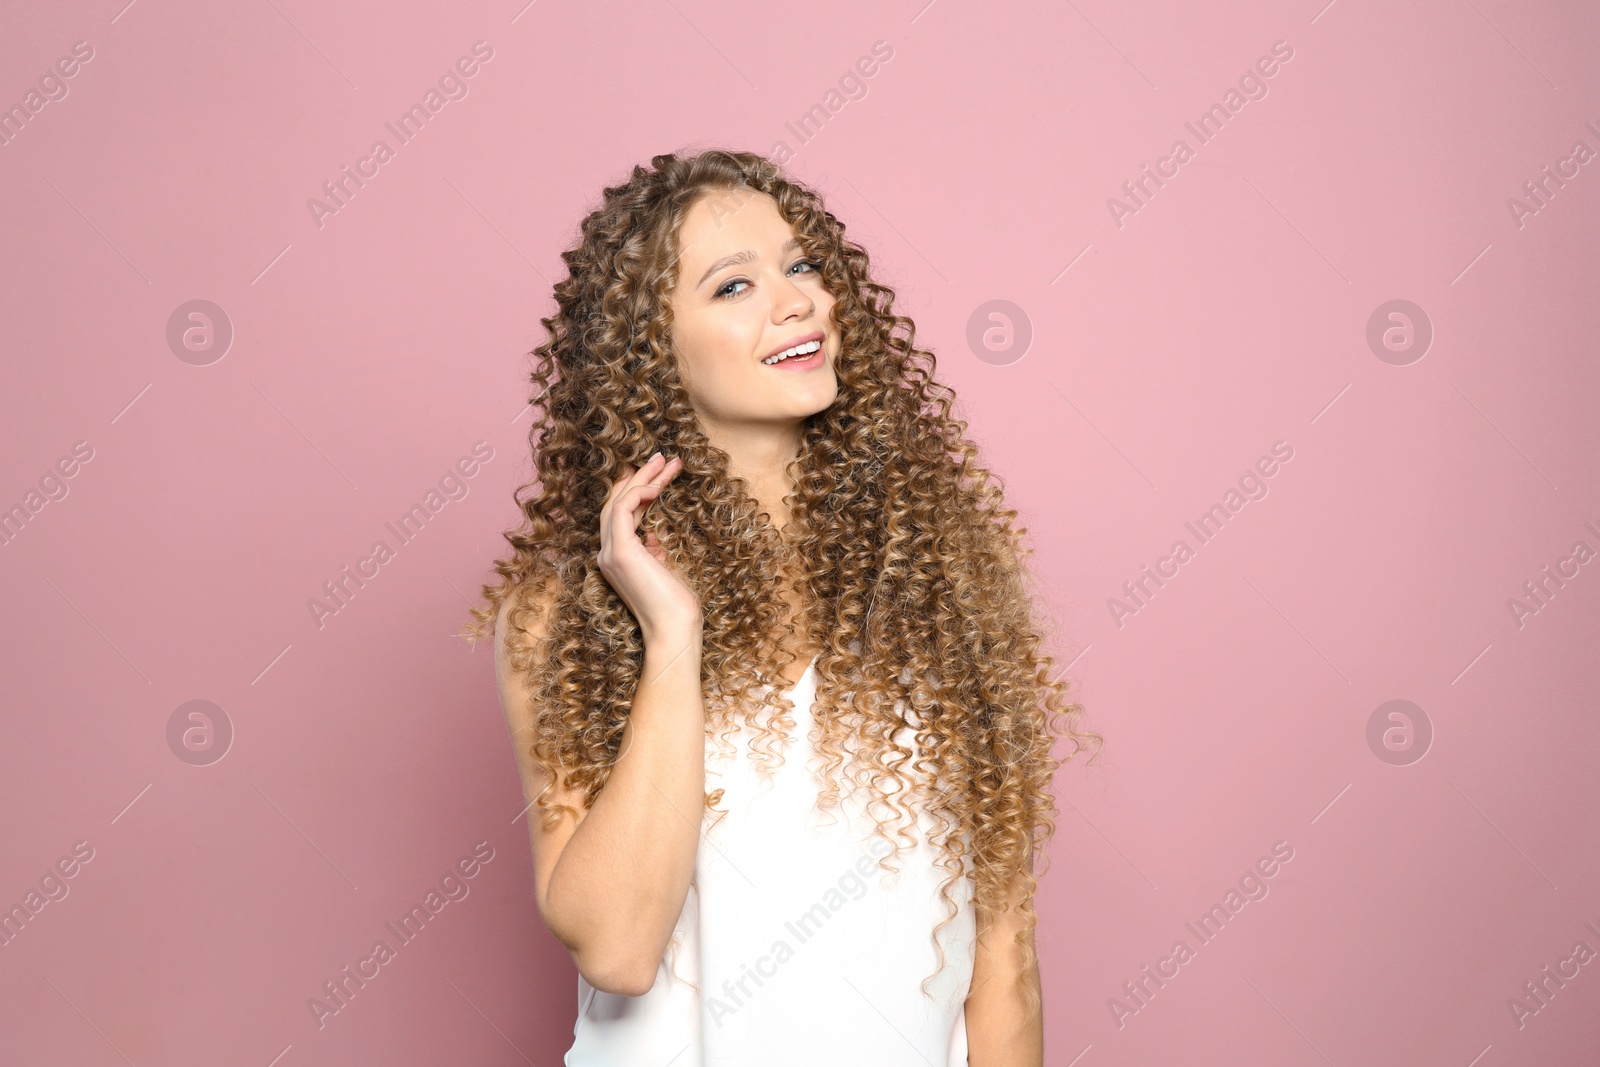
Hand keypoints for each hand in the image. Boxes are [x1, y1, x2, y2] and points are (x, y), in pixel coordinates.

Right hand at [596, 453, 701, 643]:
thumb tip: (653, 535)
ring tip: (666, 461)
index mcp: (617, 558)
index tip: (658, 473)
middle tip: (661, 457)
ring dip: (642, 478)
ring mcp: (610, 553)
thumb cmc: (675, 607)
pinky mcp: (619, 552)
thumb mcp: (664, 571)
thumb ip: (654, 552)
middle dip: (639, 477)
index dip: (637, 490)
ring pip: (618, 502)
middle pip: (616, 503)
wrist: (674, 630)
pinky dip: (639, 494)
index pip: (622, 515)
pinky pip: (622, 510)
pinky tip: (658, 486)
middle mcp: (607, 554)